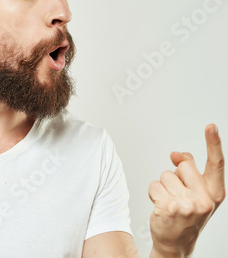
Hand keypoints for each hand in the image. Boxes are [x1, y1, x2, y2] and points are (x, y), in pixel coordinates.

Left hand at [148, 124, 224, 257]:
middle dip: (176, 175)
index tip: (211, 126)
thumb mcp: (196, 194)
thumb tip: (177, 154)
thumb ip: (190, 171)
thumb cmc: (186, 214)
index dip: (213, 143)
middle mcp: (204, 199)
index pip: (215, 164)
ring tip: (170, 202)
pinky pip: (153, 186)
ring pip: (165, 175)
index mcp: (215, 193)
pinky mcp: (168, 207)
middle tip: (178, 194)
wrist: (176, 242)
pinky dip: (153, 193)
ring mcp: (187, 204)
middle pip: (183, 165)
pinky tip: (160, 207)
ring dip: (163, 186)